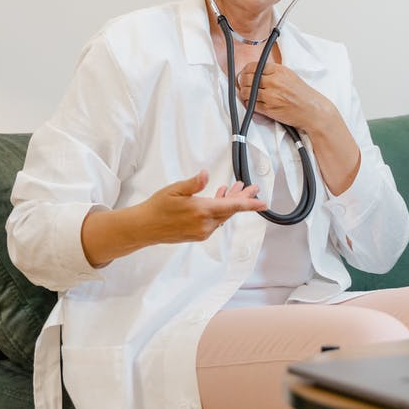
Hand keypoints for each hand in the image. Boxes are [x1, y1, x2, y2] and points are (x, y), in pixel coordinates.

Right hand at [140, 170, 264, 242]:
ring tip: (235, 189)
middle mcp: (205, 224)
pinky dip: (220, 209)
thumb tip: (205, 174)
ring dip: (230, 202)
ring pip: (223, 215)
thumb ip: (193, 183)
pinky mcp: (198, 234)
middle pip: (230, 210)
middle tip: (252, 188)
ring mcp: (202, 231)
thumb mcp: (175, 190)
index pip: (232, 207)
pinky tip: (219, 198)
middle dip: (242, 198)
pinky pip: (215, 221)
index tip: (263, 202)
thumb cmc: (158, 207)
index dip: (249, 204)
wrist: (145, 227)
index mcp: (202, 211)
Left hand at [237, 61, 332, 131]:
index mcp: (279, 71)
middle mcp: (274, 81)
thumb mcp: (289, 75)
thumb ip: (273, 72)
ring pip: (246, 92)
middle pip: (247, 78)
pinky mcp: (269, 108)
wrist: (312, 110)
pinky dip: (248, 104)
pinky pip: (251, 104)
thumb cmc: (302, 94)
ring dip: (244, 93)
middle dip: (242, 82)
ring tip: (247, 94)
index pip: (253, 66)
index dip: (246, 71)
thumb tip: (256, 71)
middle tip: (243, 84)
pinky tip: (252, 103)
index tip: (245, 74)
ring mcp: (271, 95)